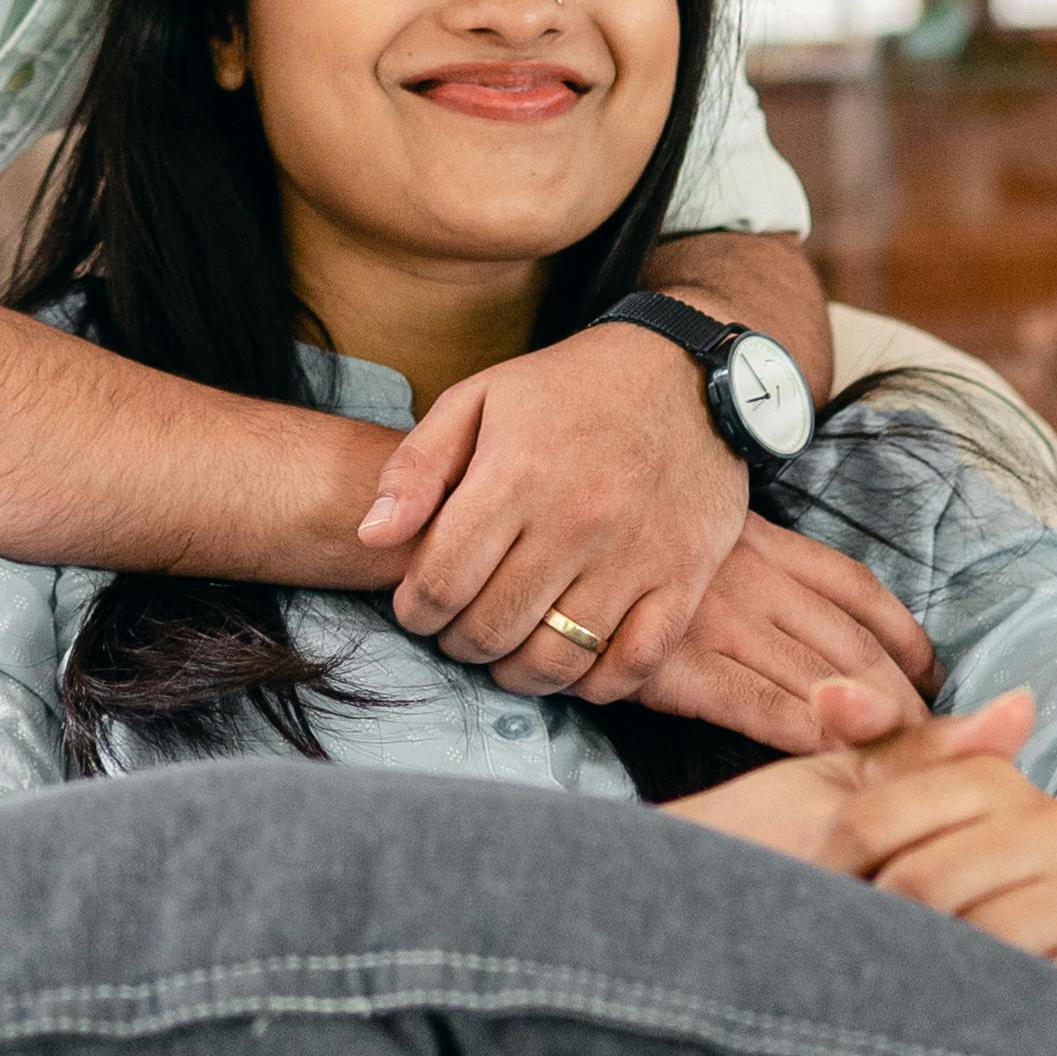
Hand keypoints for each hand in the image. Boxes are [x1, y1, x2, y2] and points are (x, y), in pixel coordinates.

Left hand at [365, 322, 750, 699]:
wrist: (684, 372)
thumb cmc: (569, 387)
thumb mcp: (478, 398)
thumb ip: (416, 467)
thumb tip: (372, 536)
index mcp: (516, 474)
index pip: (442, 582)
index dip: (416, 611)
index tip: (419, 607)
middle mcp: (576, 520)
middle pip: (493, 629)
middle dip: (459, 643)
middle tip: (460, 629)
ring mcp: (635, 554)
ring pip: (557, 659)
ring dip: (516, 673)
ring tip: (506, 652)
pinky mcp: (683, 577)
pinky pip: (632, 665)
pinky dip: (593, 684)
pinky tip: (570, 664)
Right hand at [629, 520, 937, 753]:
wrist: (539, 530)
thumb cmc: (620, 540)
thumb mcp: (700, 535)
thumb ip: (756, 564)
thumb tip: (811, 620)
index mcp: (762, 542)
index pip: (858, 590)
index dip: (908, 638)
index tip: (935, 677)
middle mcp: (752, 576)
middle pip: (855, 643)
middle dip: (903, 697)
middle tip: (936, 742)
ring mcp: (717, 618)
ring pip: (823, 676)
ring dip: (872, 723)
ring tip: (905, 764)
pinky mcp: (677, 662)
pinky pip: (760, 704)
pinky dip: (808, 734)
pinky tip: (837, 759)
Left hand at [703, 680, 1056, 1026]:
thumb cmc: (983, 879)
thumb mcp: (922, 807)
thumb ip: (871, 747)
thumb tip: (828, 690)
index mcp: (996, 779)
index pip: (876, 814)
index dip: (830, 865)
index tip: (807, 900)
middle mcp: (1056, 823)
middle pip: (923, 882)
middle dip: (875, 928)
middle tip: (843, 966)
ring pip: (980, 940)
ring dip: (926, 976)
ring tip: (892, 1000)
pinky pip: (1040, 994)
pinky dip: (991, 1014)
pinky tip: (959, 1024)